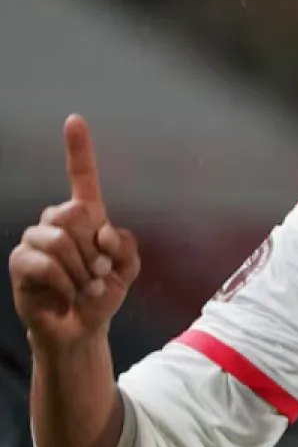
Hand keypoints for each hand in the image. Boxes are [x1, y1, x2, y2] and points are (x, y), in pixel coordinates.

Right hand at [9, 116, 140, 353]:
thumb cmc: (102, 292)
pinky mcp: (21, 262)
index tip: (74, 120)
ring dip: (80, 269)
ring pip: (59, 239)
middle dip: (93, 249)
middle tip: (97, 273)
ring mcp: (35, 240)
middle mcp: (56, 222)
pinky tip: (68, 295)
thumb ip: (125, 246)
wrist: (82, 327)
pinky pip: (44, 262)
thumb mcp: (127, 269)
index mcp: (87, 217)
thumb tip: (102, 231)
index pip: (81, 177)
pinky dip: (65, 282)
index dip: (78, 149)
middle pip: (73, 212)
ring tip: (84, 286)